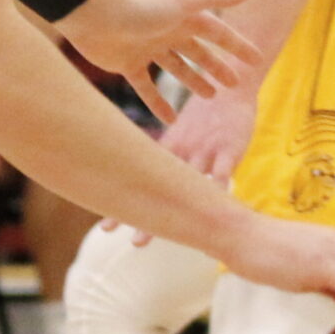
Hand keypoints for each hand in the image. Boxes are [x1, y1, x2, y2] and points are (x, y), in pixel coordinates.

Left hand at [57, 0, 260, 124]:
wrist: (94, 16)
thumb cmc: (140, 7)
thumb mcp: (183, 3)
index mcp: (182, 16)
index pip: (217, 32)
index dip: (236, 46)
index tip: (257, 61)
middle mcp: (166, 31)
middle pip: (197, 52)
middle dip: (216, 66)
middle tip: (234, 85)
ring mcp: (147, 48)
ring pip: (175, 68)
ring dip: (192, 81)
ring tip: (210, 96)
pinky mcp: (128, 64)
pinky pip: (146, 88)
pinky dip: (157, 103)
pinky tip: (171, 119)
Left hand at [117, 86, 258, 246]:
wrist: (227, 88)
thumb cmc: (203, 116)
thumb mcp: (180, 135)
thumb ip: (168, 158)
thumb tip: (149, 180)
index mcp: (167, 151)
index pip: (139, 181)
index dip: (124, 204)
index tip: (105, 229)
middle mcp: (181, 153)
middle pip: (161, 188)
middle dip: (149, 217)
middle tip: (135, 245)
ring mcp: (205, 151)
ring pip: (190, 184)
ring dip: (182, 209)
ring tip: (176, 231)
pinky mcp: (229, 149)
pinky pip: (223, 173)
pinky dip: (218, 190)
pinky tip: (214, 211)